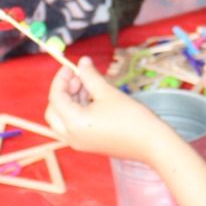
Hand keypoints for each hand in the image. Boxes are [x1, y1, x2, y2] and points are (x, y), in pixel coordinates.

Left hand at [45, 58, 173, 161]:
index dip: (61, 79)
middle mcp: (72, 136)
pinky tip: (94, 98)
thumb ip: (90, 76)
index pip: (56, 98)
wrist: (151, 142)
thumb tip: (81, 62)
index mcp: (73, 124)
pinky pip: (74, 125)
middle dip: (63, 92)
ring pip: (63, 118)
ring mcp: (80, 142)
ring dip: (71, 100)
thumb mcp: (107, 92)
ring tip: (89, 85)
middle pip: (54, 111)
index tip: (71, 66)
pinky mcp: (89, 143)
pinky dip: (78, 110)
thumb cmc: (130, 117)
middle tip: (78, 78)